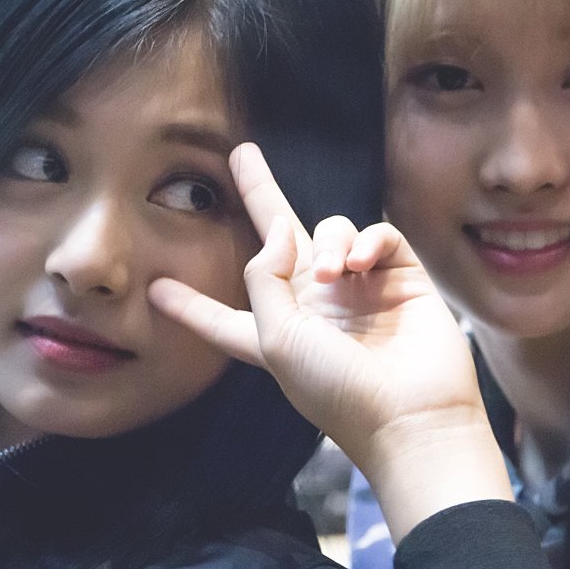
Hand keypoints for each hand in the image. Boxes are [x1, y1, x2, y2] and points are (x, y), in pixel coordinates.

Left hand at [148, 143, 511, 540]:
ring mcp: (361, 290)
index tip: (156, 290)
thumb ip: (264, 275)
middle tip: (241, 154)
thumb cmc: (337, 388)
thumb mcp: (276, 338)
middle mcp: (316, 305)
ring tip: (337, 274)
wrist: (413, 414)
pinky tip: (361, 266)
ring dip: (331, 242)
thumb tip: (278, 229)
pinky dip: (367, 242)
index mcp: (276, 332)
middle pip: (281, 241)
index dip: (191, 304)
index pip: (223, 314)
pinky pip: (378, 236)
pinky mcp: (401, 278)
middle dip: (261, 196)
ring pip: (333, 231)